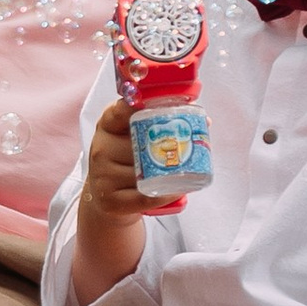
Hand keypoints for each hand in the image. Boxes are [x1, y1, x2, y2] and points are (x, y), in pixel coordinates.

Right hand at [83, 99, 178, 226]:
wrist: (110, 198)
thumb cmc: (130, 162)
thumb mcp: (135, 138)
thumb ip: (159, 124)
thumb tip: (205, 120)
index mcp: (108, 125)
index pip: (121, 111)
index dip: (138, 106)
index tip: (157, 107)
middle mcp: (101, 147)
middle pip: (139, 144)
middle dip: (164, 148)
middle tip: (184, 151)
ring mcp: (102, 174)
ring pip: (144, 172)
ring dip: (167, 175)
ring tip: (182, 175)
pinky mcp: (109, 199)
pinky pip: (143, 196)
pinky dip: (163, 196)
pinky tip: (174, 193)